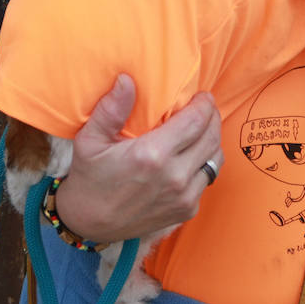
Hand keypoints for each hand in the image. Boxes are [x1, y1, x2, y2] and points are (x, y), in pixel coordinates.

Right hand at [52, 74, 222, 242]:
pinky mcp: (187, 210)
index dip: (204, 104)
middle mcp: (174, 176)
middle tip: (203, 108)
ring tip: (200, 129)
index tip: (200, 96)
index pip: (197, 120)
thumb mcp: (90, 140)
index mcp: (152, 154)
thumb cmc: (89, 177)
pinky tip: (191, 155)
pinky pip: (207, 178)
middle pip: (211, 137)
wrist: (90, 224)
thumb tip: (126, 79)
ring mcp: (183, 196)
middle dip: (212, 117)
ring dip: (211, 140)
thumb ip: (111, 108)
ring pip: (215, 158)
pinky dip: (204, 163)